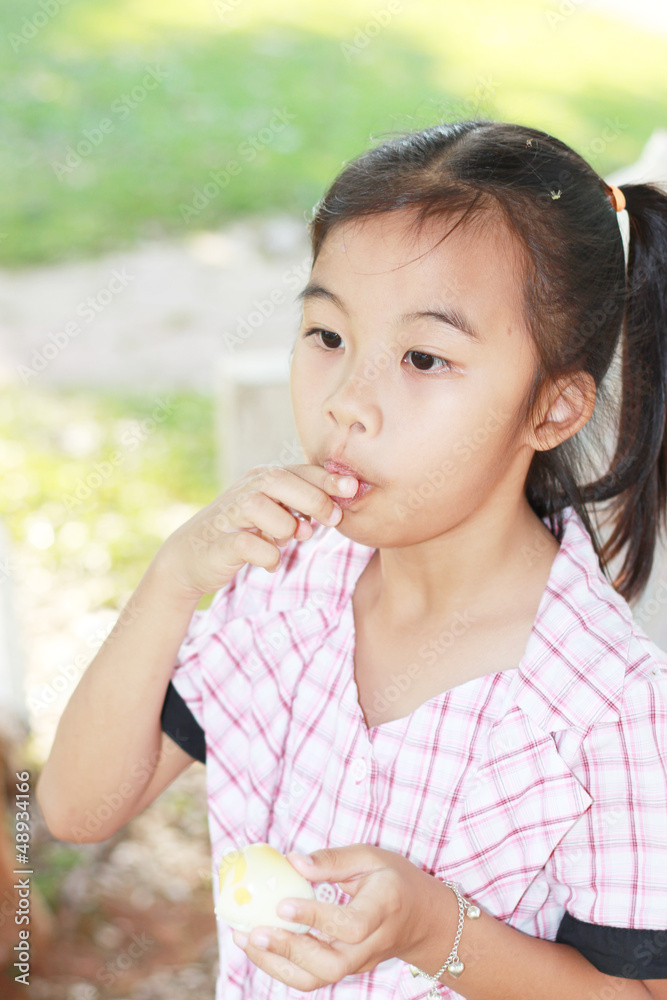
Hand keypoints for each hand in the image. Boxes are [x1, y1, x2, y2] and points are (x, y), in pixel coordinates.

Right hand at [154, 463, 358, 600]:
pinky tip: (270, 561)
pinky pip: (249, 545)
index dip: (326, 478)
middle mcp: (244, 490)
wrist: (191, 557)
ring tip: (289, 539)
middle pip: (280, 481)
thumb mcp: (273, 514)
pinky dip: (267, 555)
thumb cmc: (243, 532)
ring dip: (286, 527)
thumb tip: (337, 508)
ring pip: (264, 509)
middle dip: (313, 499)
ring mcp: (229, 515)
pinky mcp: (219, 542)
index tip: (353, 487)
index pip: (297, 470)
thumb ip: (300, 507)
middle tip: (332, 519)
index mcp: (260, 478)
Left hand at [231, 843, 446, 991]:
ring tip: (246, 939)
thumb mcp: (371, 857)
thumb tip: (293, 861)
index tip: (283, 904)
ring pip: (317, 978)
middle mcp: (371, 944)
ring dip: (277, 963)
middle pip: (331, 964)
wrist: (421, 920)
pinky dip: (281, 967)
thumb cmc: (394, 880)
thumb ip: (333, 860)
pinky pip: (312, 977)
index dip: (316, 918)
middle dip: (289, 950)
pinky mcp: (346, 970)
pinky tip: (258, 946)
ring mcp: (359, 963)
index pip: (350, 925)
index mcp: (383, 909)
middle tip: (254, 931)